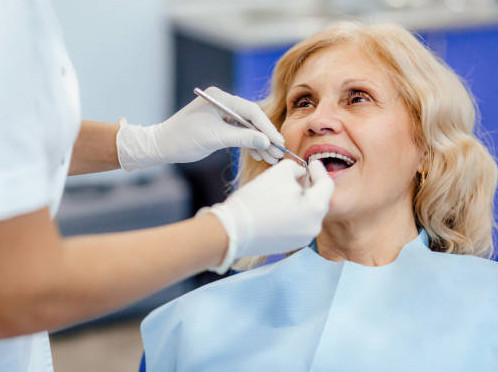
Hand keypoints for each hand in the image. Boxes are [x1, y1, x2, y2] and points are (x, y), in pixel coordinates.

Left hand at [116, 87, 283, 170]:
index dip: (267, 127)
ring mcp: (222, 114)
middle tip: (279, 152)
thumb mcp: (215, 138)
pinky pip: (239, 134)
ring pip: (247, 128)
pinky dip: (249, 145)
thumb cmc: (184, 138)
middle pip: (252, 120)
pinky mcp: (220, 126)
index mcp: (220, 98)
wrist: (162, 146)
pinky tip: (259, 155)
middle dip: (265, 137)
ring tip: (271, 158)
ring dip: (259, 143)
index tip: (278, 141)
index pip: (251, 111)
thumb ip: (242, 138)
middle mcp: (223, 103)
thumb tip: (266, 141)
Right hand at [200, 159, 334, 273]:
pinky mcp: (289, 245)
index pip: (327, 184)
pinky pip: (297, 224)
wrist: (232, 229)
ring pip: (307, 213)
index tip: (312, 163)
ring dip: (300, 200)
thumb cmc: (256, 199)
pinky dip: (292, 213)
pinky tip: (278, 206)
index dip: (319, 170)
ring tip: (285, 189)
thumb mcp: (279, 171)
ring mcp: (302, 239)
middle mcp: (314, 227)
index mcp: (316, 208)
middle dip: (310, 185)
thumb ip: (296, 168)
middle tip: (300, 174)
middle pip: (318, 200)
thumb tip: (300, 174)